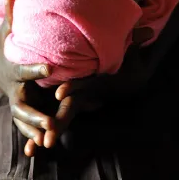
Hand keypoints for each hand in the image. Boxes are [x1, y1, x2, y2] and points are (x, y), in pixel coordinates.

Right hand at [0, 0, 54, 148]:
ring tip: (48, 141)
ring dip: (34, 131)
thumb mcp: (3, 32)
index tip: (50, 67)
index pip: (25, 69)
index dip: (36, 68)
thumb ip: (10, 17)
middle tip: (50, 123)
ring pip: (23, 120)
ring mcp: (14, 100)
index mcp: (12, 69)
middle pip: (22, 105)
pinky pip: (24, 124)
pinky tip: (43, 146)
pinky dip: (31, 135)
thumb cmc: (0, 45)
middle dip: (34, 115)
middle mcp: (13, 89)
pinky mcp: (18, 107)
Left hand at [23, 0, 154, 154]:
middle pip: (70, 111)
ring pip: (60, 120)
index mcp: (96, 84)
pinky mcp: (69, 105)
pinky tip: (32, 148)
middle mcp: (84, 97)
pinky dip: (45, 133)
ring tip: (35, 148)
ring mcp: (76, 103)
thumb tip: (147, 31)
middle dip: (59, 125)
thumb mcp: (131, 56)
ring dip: (48, 133)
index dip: (73, 88)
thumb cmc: (127, 66)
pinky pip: (56, 121)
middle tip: (47, 141)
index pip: (83, 85)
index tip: (60, 94)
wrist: (127, 83)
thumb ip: (133, 44)